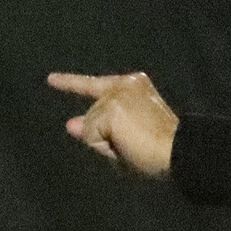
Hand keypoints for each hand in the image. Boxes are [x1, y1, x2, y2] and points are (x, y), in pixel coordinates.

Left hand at [47, 71, 178, 175]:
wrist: (180, 151)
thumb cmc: (160, 149)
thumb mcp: (127, 137)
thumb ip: (97, 130)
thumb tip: (69, 124)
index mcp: (134, 86)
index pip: (94, 85)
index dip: (69, 83)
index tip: (50, 79)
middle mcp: (123, 84)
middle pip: (93, 118)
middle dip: (106, 138)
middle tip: (137, 147)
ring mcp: (114, 97)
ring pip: (91, 130)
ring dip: (108, 146)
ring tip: (136, 149)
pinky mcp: (109, 111)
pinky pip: (92, 138)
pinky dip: (107, 149)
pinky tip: (128, 147)